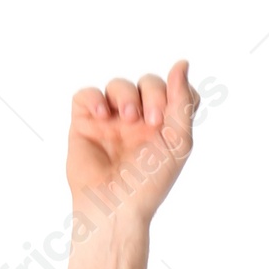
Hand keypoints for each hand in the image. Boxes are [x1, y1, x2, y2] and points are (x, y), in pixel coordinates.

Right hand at [66, 60, 199, 231]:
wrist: (117, 205)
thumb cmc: (149, 182)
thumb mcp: (178, 142)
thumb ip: (183, 101)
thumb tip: (182, 62)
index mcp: (164, 128)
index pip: (174, 92)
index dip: (175, 92)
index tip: (173, 112)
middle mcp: (139, 122)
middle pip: (149, 83)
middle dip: (153, 94)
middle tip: (153, 121)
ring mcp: (111, 120)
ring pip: (119, 85)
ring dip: (126, 95)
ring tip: (127, 118)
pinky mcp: (85, 123)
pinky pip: (87, 95)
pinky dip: (95, 99)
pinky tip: (103, 115)